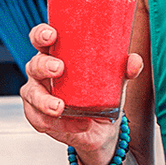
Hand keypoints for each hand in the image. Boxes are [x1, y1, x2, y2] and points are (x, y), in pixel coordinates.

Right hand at [18, 23, 143, 164]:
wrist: (101, 129)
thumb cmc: (101, 95)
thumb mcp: (114, 81)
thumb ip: (124, 70)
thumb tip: (134, 62)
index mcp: (56, 55)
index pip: (41, 39)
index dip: (41, 34)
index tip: (52, 35)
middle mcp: (41, 72)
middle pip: (34, 64)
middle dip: (44, 66)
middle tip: (59, 69)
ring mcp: (36, 94)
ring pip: (31, 94)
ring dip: (44, 101)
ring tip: (60, 108)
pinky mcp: (38, 116)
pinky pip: (39, 119)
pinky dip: (59, 123)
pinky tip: (77, 124)